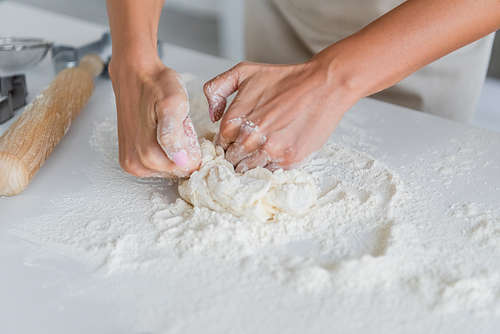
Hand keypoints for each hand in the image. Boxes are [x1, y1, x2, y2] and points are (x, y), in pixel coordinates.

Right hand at [109, 56, 200, 177]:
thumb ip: (174, 132)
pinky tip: (163, 136)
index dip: (196, 151)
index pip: (188, 169)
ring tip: (171, 129)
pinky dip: (164, 153)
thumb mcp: (173, 103)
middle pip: (178, 171)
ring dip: (174, 152)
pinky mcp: (129, 161)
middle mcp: (136, 164)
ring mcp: (131, 164)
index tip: (190, 131)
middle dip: (185, 152)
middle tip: (180, 127)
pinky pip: (156, 166)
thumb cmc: (157, 85)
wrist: (135, 74)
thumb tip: (179, 159)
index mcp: (149, 154)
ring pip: (168, 170)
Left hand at [203, 57, 358, 172]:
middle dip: (239, 156)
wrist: (323, 85)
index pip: (220, 146)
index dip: (228, 143)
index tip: (238, 140)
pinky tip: (277, 153)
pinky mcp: (289, 161)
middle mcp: (249, 140)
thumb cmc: (285, 79)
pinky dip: (271, 167)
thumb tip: (212, 116)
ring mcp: (269, 152)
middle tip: (252, 147)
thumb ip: (217, 89)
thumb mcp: (244, 72)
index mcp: (233, 122)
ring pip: (249, 171)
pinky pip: (270, 173)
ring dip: (254, 164)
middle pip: (233, 162)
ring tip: (265, 150)